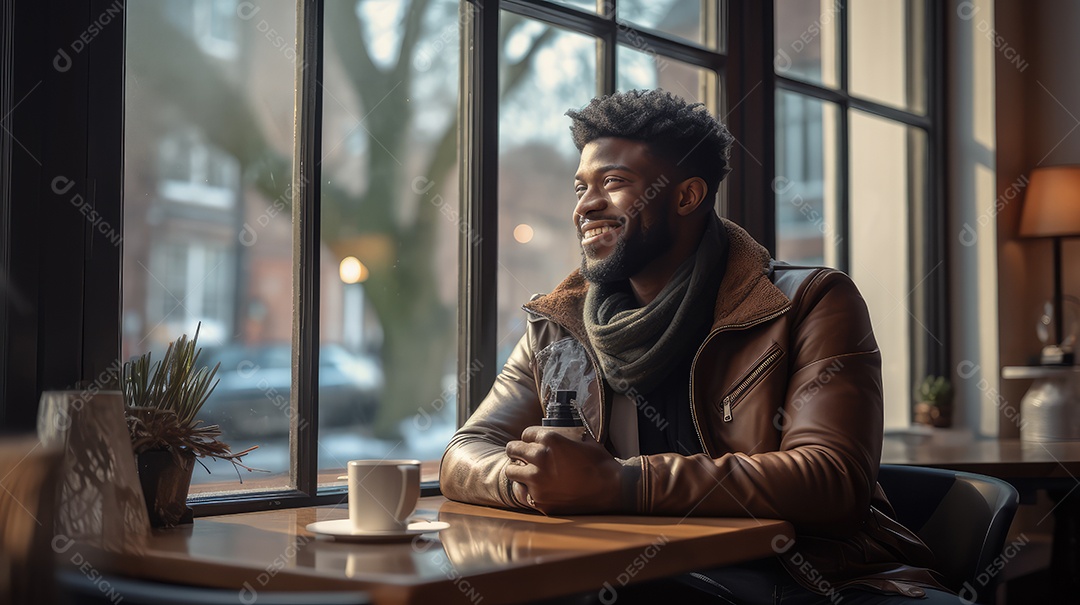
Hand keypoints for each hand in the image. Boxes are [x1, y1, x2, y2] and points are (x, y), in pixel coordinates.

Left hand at [504, 426, 630, 514]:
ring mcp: (537, 481)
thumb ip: (568, 434)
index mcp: (550, 440)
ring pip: (511, 471)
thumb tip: (562, 428)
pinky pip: (520, 492)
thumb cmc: (601, 463)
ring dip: (517, 469)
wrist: (612, 490)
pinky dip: (524, 489)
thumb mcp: (585, 439)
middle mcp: (539, 458)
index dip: (530, 437)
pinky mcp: (539, 500)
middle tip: (521, 455)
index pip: (526, 433)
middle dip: (517, 451)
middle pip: (513, 449)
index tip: (532, 442)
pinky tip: (531, 488)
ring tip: (524, 472)